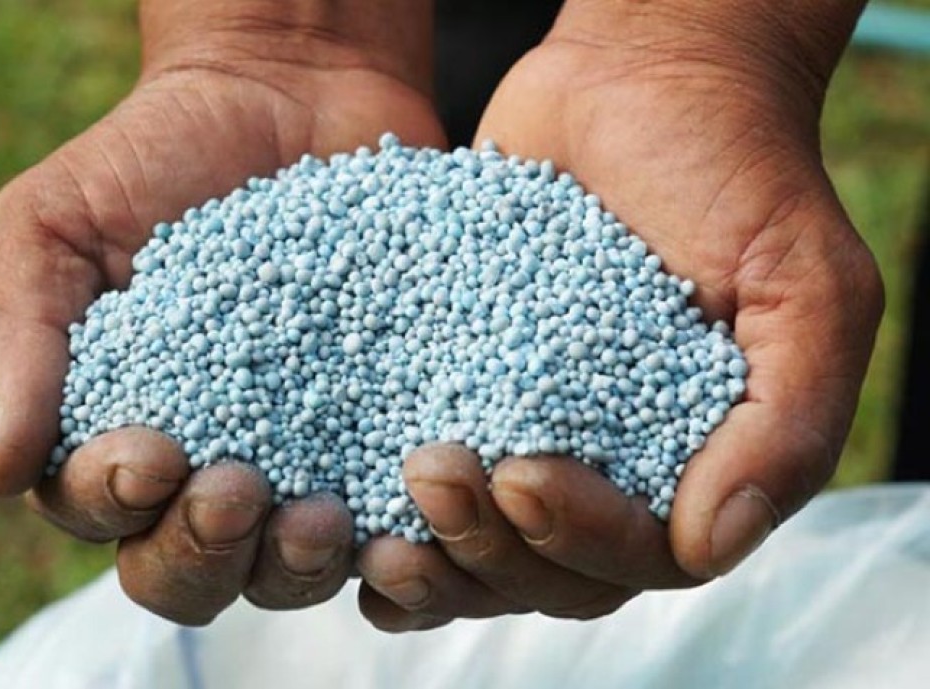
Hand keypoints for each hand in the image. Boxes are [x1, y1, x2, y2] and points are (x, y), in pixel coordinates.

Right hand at [0, 0, 443, 624]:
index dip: (113, 503)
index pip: (99, 510)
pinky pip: (385, 516)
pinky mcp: (380, 435)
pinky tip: (398, 511)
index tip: (150, 455)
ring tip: (321, 517)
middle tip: (237, 492)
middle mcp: (205, 464)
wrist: (288, 96)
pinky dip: (387, 534)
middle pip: (191, 568)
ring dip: (294, 564)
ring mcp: (300, 458)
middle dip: (204, 550)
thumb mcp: (55, 225)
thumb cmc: (155, 158)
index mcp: (116, 431)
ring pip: (285, 568)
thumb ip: (19, 337)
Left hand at [357, 0, 882, 630]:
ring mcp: (535, 434)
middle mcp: (615, 469)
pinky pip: (430, 482)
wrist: (642, 84)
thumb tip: (709, 545)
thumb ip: (788, 424)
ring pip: (481, 549)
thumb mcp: (805, 289)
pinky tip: (342, 516)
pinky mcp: (468, 391)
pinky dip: (385, 519)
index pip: (638, 556)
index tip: (523, 473)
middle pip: (548, 573)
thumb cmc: (736, 177)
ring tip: (373, 529)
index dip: (578, 540)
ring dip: (430, 556)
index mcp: (696, 466)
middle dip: (487, 548)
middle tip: (431, 471)